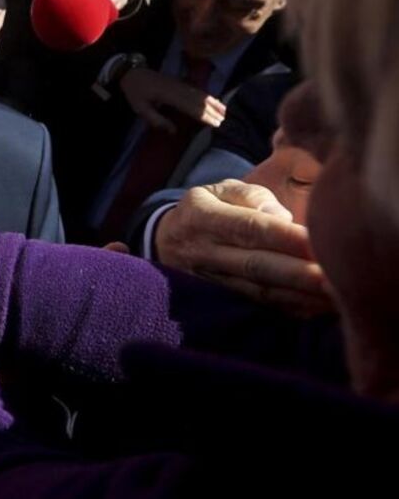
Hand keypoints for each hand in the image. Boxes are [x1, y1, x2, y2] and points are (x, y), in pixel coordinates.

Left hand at [120, 67, 225, 130]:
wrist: (132, 72)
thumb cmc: (135, 91)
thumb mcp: (140, 108)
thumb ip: (156, 120)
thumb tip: (173, 131)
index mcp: (168, 95)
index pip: (190, 107)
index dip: (204, 116)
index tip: (215, 124)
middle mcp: (177, 88)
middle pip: (198, 100)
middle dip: (212, 111)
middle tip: (223, 121)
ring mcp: (179, 83)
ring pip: (200, 94)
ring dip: (213, 102)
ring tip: (224, 112)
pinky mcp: (179, 82)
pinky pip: (196, 89)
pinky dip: (207, 95)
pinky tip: (213, 100)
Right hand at [153, 180, 332, 316]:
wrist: (166, 242)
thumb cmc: (205, 209)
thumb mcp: (219, 189)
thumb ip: (251, 195)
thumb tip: (282, 217)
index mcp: (201, 216)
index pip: (247, 227)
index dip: (283, 236)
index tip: (317, 242)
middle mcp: (202, 251)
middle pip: (255, 265)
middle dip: (297, 273)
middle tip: (333, 278)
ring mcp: (208, 280)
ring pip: (257, 292)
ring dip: (298, 296)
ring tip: (333, 297)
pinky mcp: (218, 300)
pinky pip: (256, 307)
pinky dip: (288, 309)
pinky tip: (316, 308)